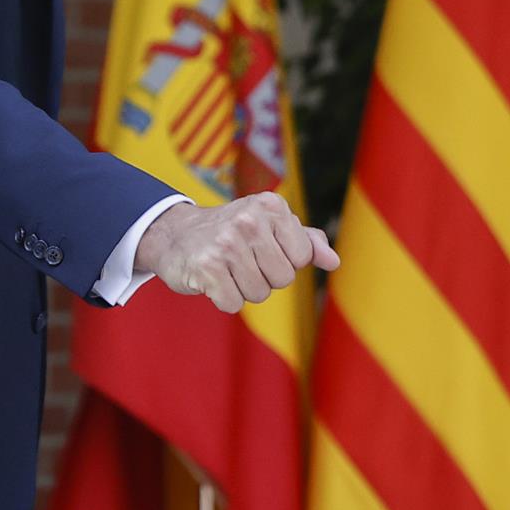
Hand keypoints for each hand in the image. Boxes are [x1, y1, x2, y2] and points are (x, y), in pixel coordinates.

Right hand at [134, 193, 338, 313]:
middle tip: (241, 260)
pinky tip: (212, 279)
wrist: (176, 235)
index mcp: (271, 206)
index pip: (302, 257)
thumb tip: (333, 261)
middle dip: (265, 277)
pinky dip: (224, 298)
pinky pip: (234, 304)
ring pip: (260, 293)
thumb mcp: (270, 225)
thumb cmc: (233, 232)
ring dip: (244, 289)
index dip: (284, 260)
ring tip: (227, 268)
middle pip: (283, 278)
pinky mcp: (207, 267)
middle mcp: (249, 219)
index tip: (262, 248)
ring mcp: (226, 242)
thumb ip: (306, 241)